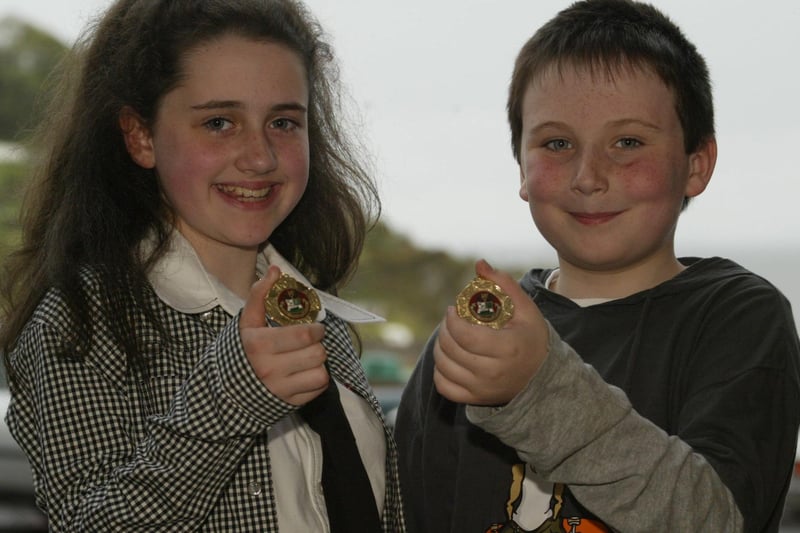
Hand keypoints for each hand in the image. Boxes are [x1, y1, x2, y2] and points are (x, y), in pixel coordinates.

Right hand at [239, 265, 329, 405]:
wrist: (227, 391)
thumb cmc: (242, 350)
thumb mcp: (247, 322)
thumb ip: (260, 294)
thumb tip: (276, 270)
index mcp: (260, 346)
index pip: (305, 336)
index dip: (316, 329)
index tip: (315, 327)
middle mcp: (271, 370)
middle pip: (317, 353)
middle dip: (318, 345)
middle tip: (312, 341)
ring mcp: (281, 390)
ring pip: (321, 372)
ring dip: (318, 363)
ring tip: (307, 358)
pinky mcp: (291, 404)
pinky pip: (318, 388)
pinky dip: (317, 379)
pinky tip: (305, 373)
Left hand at [433, 259, 549, 405]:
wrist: (541, 377)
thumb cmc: (531, 338)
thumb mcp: (525, 309)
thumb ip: (503, 284)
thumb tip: (479, 264)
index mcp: (506, 349)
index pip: (464, 335)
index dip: (451, 320)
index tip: (452, 309)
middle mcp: (492, 372)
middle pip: (451, 349)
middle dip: (444, 329)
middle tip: (449, 320)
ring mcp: (482, 389)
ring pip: (444, 366)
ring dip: (439, 347)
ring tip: (447, 335)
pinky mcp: (475, 400)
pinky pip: (444, 386)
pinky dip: (440, 371)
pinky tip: (448, 358)